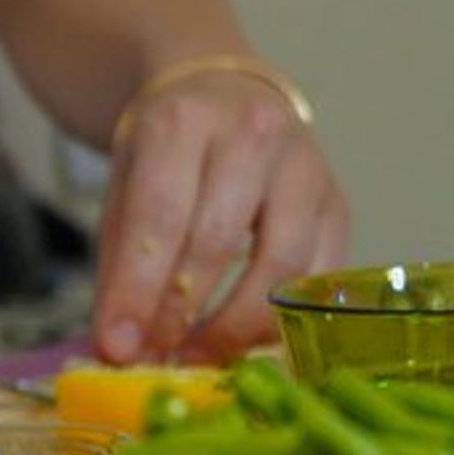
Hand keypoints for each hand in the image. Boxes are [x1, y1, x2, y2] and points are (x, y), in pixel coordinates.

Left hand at [93, 70, 348, 364]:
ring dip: (235, 325)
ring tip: (196, 356)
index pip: (160, 217)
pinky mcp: (338, 202)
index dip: (138, 291)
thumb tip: (115, 348)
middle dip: (180, 314)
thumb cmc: (167, 157)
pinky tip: (243, 343)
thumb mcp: (122, 194)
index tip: (118, 347)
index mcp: (183, 122)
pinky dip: (281, 319)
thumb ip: (118, 269)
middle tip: (153, 358)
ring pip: (281, 263)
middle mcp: (252, 133)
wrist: (224, 97)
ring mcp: (305, 166)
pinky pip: (319, 275)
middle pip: (218, 241)